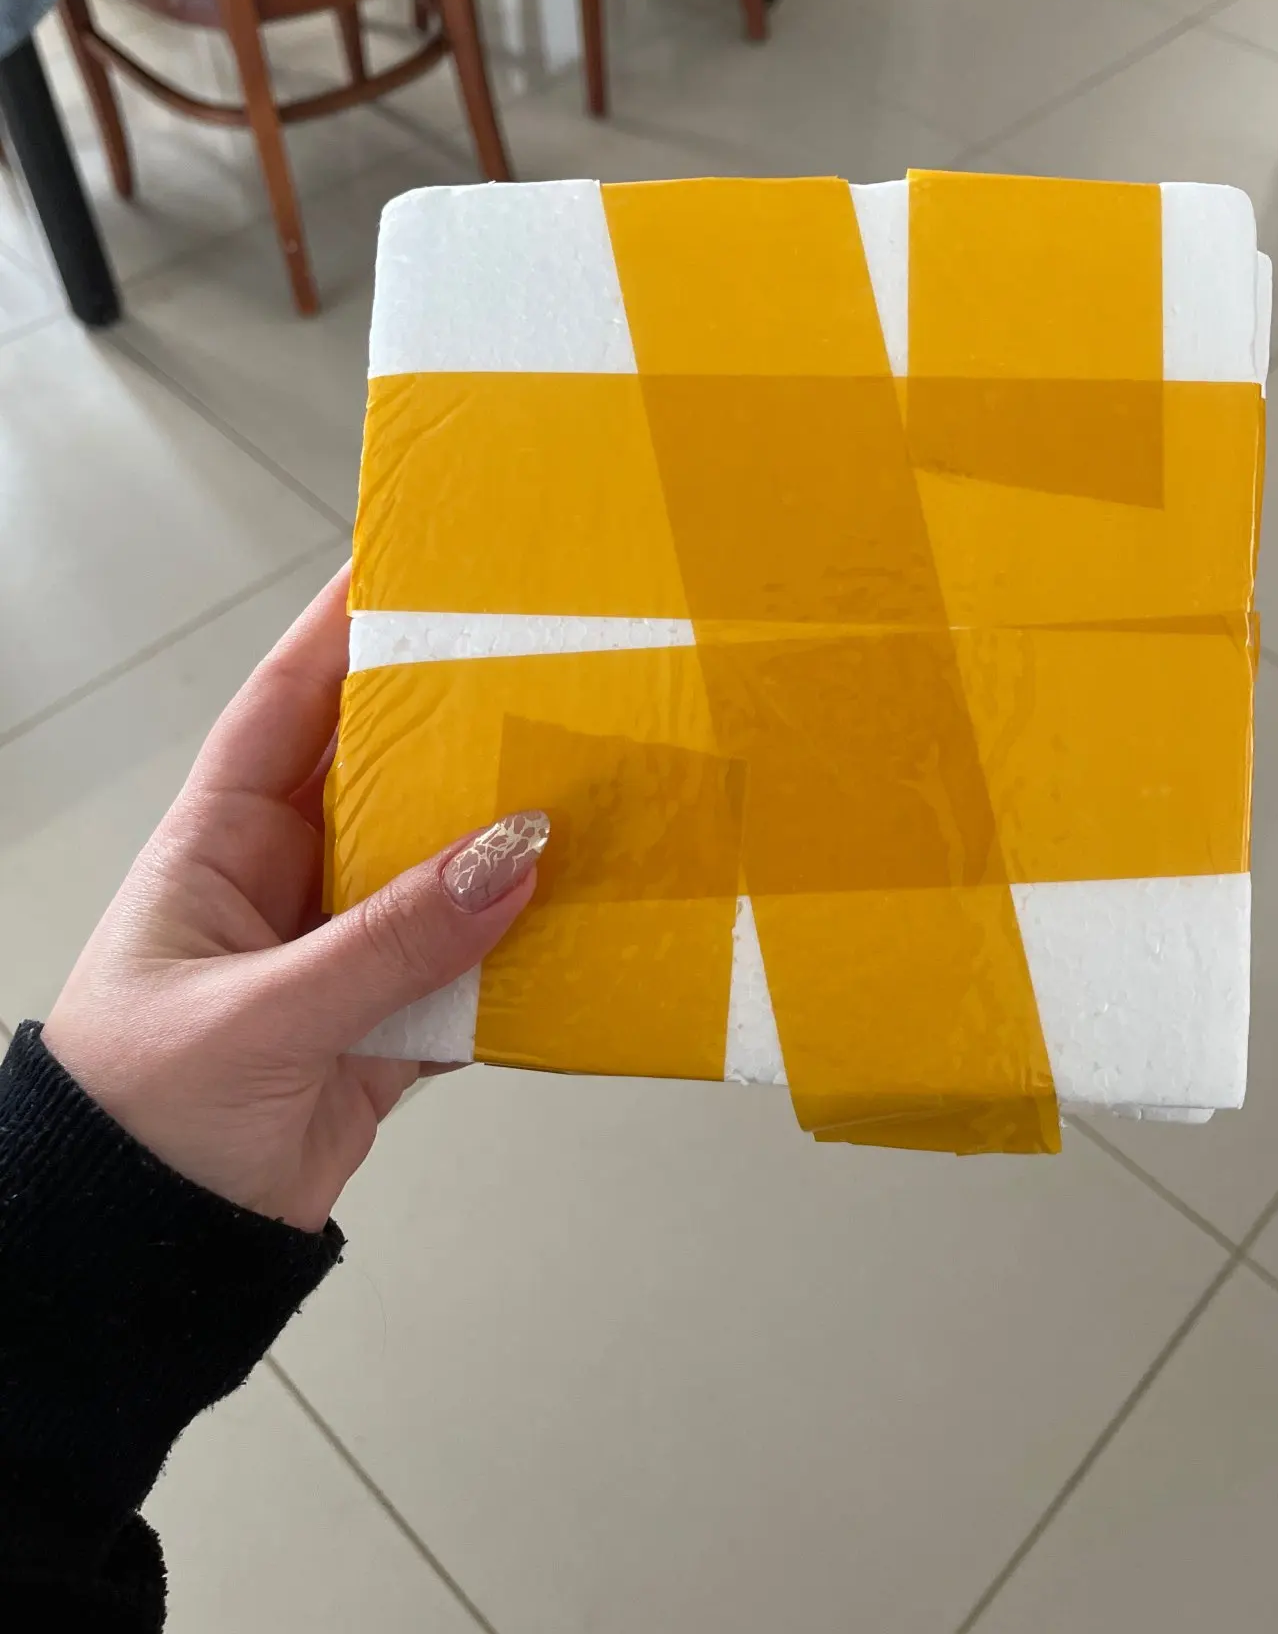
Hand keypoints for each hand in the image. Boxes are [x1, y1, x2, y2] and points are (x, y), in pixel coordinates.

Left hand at [43, 567, 546, 1233]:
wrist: (140, 1258)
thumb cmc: (139, 1117)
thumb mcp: (259, 1014)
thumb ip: (391, 942)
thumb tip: (515, 857)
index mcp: (217, 849)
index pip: (283, 709)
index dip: (340, 632)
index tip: (412, 565)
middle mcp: (284, 885)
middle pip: (382, 778)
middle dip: (455, 728)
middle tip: (542, 668)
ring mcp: (341, 957)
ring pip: (440, 873)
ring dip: (505, 844)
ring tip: (592, 785)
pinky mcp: (388, 1030)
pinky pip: (469, 969)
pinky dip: (523, 954)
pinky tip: (583, 923)